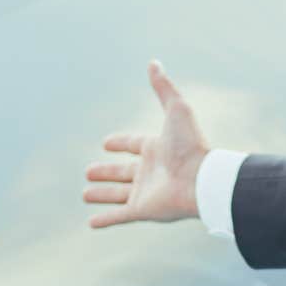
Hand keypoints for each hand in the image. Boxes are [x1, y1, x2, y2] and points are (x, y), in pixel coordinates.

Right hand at [83, 60, 209, 227]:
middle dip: (106, 171)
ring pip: (118, 195)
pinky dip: (105, 220)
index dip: (121, 143)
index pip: (134, 144)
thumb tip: (154, 62)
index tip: (106, 143)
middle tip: (88, 171)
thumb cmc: (191, 144)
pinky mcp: (143, 210)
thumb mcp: (176, 109)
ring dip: (102, 195)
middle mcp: (151, 171)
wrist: (201, 179)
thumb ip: (163, 87)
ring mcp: (146, 192)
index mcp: (157, 148)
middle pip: (123, 172)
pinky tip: (90, 224)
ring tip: (84, 194)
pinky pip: (119, 217)